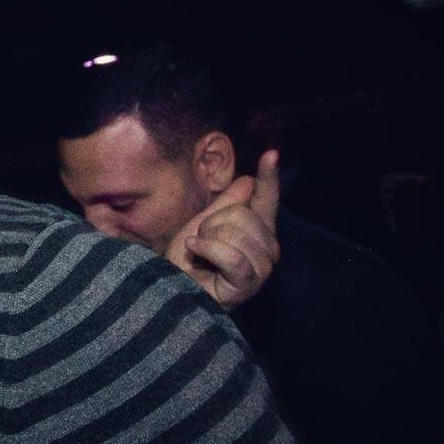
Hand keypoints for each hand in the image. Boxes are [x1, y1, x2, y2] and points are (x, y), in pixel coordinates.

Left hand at [165, 149, 281, 309]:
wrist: (171, 288)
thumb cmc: (188, 260)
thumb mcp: (203, 223)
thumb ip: (226, 203)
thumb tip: (247, 180)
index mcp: (257, 230)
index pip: (267, 199)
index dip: (269, 177)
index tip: (271, 154)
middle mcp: (266, 249)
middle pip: (243, 214)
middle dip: (212, 223)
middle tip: (201, 242)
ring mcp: (260, 269)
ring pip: (237, 235)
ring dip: (208, 240)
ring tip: (199, 253)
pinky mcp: (247, 286)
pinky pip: (232, 257)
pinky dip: (208, 250)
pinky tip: (195, 252)